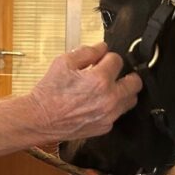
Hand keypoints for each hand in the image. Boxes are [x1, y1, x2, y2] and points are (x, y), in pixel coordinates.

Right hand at [26, 42, 140, 141]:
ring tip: (108, 89)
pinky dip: (112, 107)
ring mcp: (108, 115)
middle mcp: (109, 99)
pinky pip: (117, 114)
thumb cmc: (48, 92)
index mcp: (100, 80)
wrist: (39, 119)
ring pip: (130, 100)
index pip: (117, 60)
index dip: (108, 57)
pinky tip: (98, 103)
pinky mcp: (104, 127)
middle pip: (135, 83)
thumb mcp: (64, 62)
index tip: (102, 60)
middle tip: (115, 74)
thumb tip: (102, 48)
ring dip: (122, 91)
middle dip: (125, 74)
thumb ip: (87, 52)